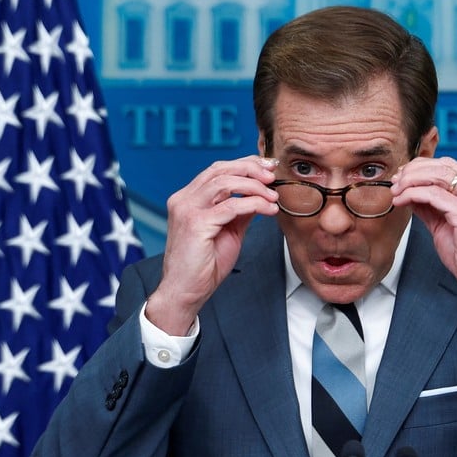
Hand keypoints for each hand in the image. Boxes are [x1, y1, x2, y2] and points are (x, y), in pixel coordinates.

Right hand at [146, 156, 279, 333]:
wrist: (185, 292)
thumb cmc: (203, 266)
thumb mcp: (228, 231)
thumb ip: (240, 211)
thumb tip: (259, 196)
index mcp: (188, 198)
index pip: (217, 170)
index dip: (244, 164)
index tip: (267, 167)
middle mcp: (184, 199)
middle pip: (220, 169)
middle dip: (251, 169)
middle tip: (273, 177)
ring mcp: (187, 210)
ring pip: (226, 182)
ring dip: (255, 186)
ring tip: (272, 197)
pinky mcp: (196, 224)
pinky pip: (231, 206)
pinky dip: (254, 204)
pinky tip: (268, 210)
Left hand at [390, 157, 456, 327]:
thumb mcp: (448, 227)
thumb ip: (432, 208)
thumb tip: (411, 195)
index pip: (451, 166)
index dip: (424, 167)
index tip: (404, 176)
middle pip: (444, 165)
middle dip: (414, 170)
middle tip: (396, 181)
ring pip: (438, 175)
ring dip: (411, 180)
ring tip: (396, 191)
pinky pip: (433, 194)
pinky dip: (413, 194)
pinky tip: (403, 201)